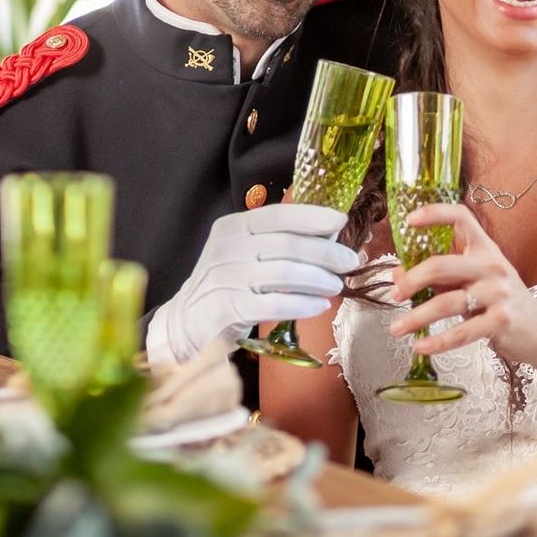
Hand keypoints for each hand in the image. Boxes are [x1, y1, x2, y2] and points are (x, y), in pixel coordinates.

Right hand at [143, 203, 355, 362]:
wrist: (187, 321)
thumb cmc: (225, 284)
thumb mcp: (242, 253)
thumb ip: (274, 242)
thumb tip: (328, 235)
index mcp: (232, 227)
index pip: (277, 215)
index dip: (312, 216)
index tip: (341, 220)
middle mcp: (227, 248)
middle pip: (287, 245)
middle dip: (325, 252)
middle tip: (349, 261)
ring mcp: (226, 278)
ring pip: (285, 273)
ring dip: (318, 279)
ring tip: (336, 286)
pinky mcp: (228, 308)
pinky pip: (275, 304)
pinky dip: (302, 304)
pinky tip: (318, 306)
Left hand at [385, 203, 536, 373]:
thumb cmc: (503, 304)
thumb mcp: (476, 283)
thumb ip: (442, 277)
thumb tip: (398, 275)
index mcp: (486, 250)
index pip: (462, 218)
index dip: (434, 214)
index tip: (409, 221)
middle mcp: (492, 266)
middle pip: (441, 265)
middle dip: (411, 281)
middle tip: (394, 294)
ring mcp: (499, 293)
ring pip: (446, 302)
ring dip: (417, 317)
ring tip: (397, 328)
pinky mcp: (501, 321)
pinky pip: (461, 332)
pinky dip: (437, 342)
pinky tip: (420, 346)